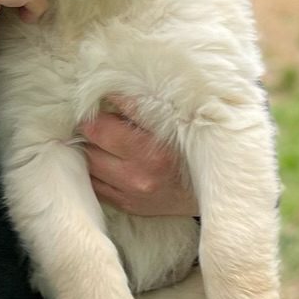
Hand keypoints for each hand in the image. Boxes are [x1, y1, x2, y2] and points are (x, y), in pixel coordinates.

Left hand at [80, 102, 197, 218]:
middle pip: (91, 146)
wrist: (208, 190)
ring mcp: (130, 194)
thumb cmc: (191, 150)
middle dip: (92, 131)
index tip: (97, 106)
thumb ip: (139, 109)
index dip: (95, 114)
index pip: (101, 126)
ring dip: (92, 151)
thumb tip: (109, 93)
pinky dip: (97, 172)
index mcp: (150, 151)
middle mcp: (137, 175)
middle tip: (100, 122)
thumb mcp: (171, 124)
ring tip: (103, 141)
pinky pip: (96, 186)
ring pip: (90, 166)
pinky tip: (107, 162)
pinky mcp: (127, 205)